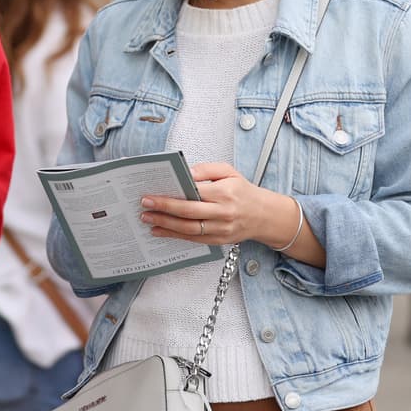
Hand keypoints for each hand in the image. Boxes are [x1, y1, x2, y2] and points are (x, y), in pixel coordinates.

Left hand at [140, 162, 284, 245]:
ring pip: (189, 229)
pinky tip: (160, 231)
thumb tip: (185, 172)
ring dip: (165, 225)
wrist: (265, 215)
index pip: (194, 194)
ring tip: (147, 219)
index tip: (152, 193)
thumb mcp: (229, 172)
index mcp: (225, 193)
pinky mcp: (219, 241)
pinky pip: (193, 239)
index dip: (171, 195)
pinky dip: (174, 236)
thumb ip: (206, 169)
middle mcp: (223, 213)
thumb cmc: (244, 191)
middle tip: (145, 205)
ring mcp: (221, 229)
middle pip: (189, 213)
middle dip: (164, 209)